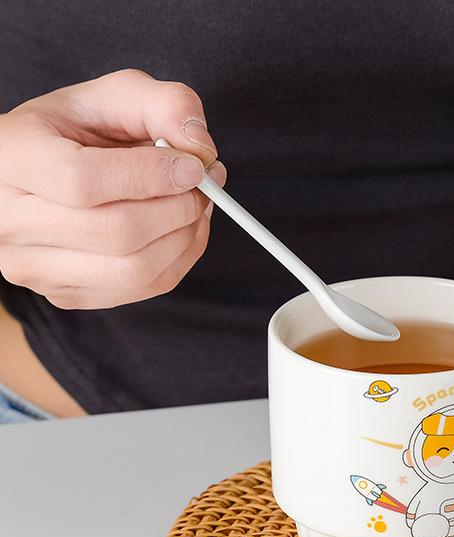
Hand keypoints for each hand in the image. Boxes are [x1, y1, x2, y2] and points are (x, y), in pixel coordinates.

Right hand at [0, 69, 225, 308]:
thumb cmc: (76, 133)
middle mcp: (10, 221)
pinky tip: (180, 230)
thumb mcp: (114, 96)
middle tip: (205, 185)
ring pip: (136, 270)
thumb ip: (164, 105)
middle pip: (118, 232)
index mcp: (10, 157)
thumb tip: (201, 149)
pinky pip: (143, 289)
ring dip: (186, 237)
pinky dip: (179, 260)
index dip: (151, 176)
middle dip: (180, 208)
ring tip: (196, 205)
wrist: (41, 174)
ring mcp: (35, 267)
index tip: (193, 167)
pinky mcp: (66, 295)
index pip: (82, 180)